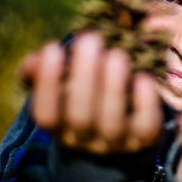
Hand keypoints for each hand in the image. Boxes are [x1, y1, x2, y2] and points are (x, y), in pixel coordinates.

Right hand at [19, 32, 162, 153]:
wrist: (122, 125)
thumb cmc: (85, 96)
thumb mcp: (63, 85)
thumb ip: (45, 72)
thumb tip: (35, 60)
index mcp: (60, 127)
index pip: (46, 114)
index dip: (47, 82)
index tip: (53, 47)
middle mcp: (85, 139)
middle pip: (80, 116)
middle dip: (85, 75)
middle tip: (91, 38)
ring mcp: (116, 142)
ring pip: (111, 123)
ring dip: (113, 87)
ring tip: (117, 54)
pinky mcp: (144, 139)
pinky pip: (146, 127)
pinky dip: (145, 103)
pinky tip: (143, 77)